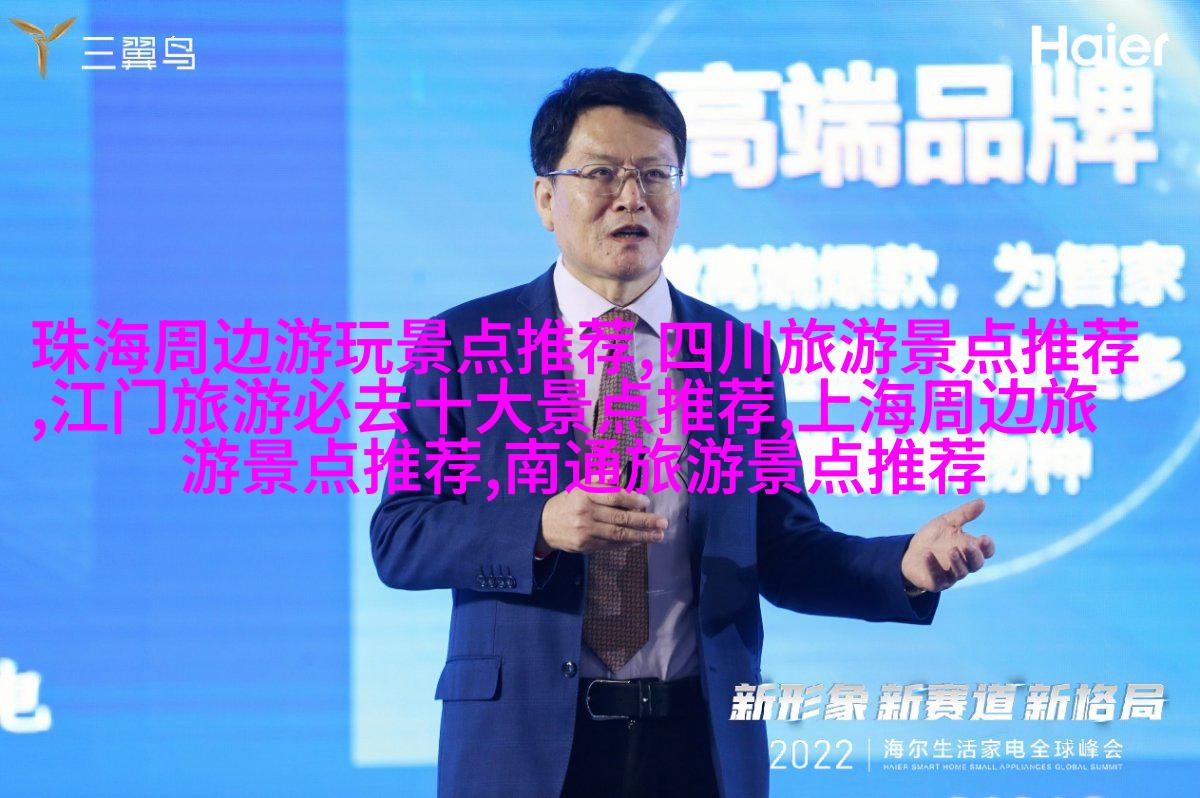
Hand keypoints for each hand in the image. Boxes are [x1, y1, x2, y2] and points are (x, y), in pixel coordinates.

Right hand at [537, 479, 666, 554]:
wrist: (544, 525)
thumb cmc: (569, 502)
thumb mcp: (581, 485)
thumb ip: (602, 477)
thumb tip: (622, 472)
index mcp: (584, 493)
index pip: (613, 496)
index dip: (633, 499)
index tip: (647, 502)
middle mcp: (585, 513)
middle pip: (620, 517)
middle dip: (645, 521)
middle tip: (663, 523)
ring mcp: (585, 531)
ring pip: (618, 534)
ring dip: (642, 536)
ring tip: (658, 536)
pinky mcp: (586, 546)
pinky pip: (611, 545)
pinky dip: (627, 544)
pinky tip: (640, 541)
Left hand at [900, 498, 995, 592]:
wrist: (909, 553)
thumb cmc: (932, 538)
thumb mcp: (946, 522)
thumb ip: (964, 514)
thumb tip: (982, 501)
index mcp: (969, 549)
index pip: (986, 551)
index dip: (988, 546)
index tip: (984, 538)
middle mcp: (963, 563)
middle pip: (976, 564)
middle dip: (974, 555)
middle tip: (968, 545)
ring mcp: (951, 575)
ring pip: (961, 573)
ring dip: (957, 562)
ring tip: (951, 550)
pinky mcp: (936, 582)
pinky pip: (937, 578)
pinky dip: (933, 567)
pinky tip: (927, 555)